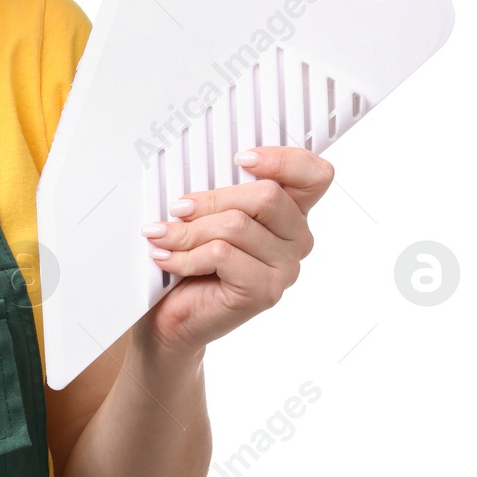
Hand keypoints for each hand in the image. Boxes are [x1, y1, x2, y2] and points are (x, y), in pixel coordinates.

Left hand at [134, 146, 334, 357]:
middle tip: (176, 209)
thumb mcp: (209, 216)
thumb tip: (198, 168)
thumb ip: (222, 193)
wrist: (175, 318)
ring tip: (162, 237)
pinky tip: (166, 258)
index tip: (241, 159)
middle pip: (266, 196)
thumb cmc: (193, 262)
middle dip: (210, 199)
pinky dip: (185, 254)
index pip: (314, 175)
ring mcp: (285, 269)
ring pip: (236, 225)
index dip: (283, 160)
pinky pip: (221, 254)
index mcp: (291, 213)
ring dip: (188, 230)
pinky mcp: (265, 292)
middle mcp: (297, 240)